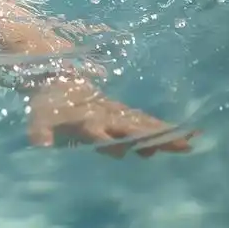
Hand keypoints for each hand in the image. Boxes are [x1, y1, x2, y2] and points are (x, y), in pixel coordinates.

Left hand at [25, 78, 195, 157]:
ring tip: (189, 142)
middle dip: (151, 137)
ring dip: (165, 134)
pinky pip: (147, 122)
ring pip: (143, 124)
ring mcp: (117, 113)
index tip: (123, 149)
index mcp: (85, 118)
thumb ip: (40, 131)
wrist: (57, 79)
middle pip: (130, 127)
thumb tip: (39, 143)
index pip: (99, 130)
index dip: (109, 139)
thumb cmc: (49, 107)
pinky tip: (189, 136)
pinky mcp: (125, 114)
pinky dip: (165, 129)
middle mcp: (105, 115)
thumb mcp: (39, 119)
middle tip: (179, 146)